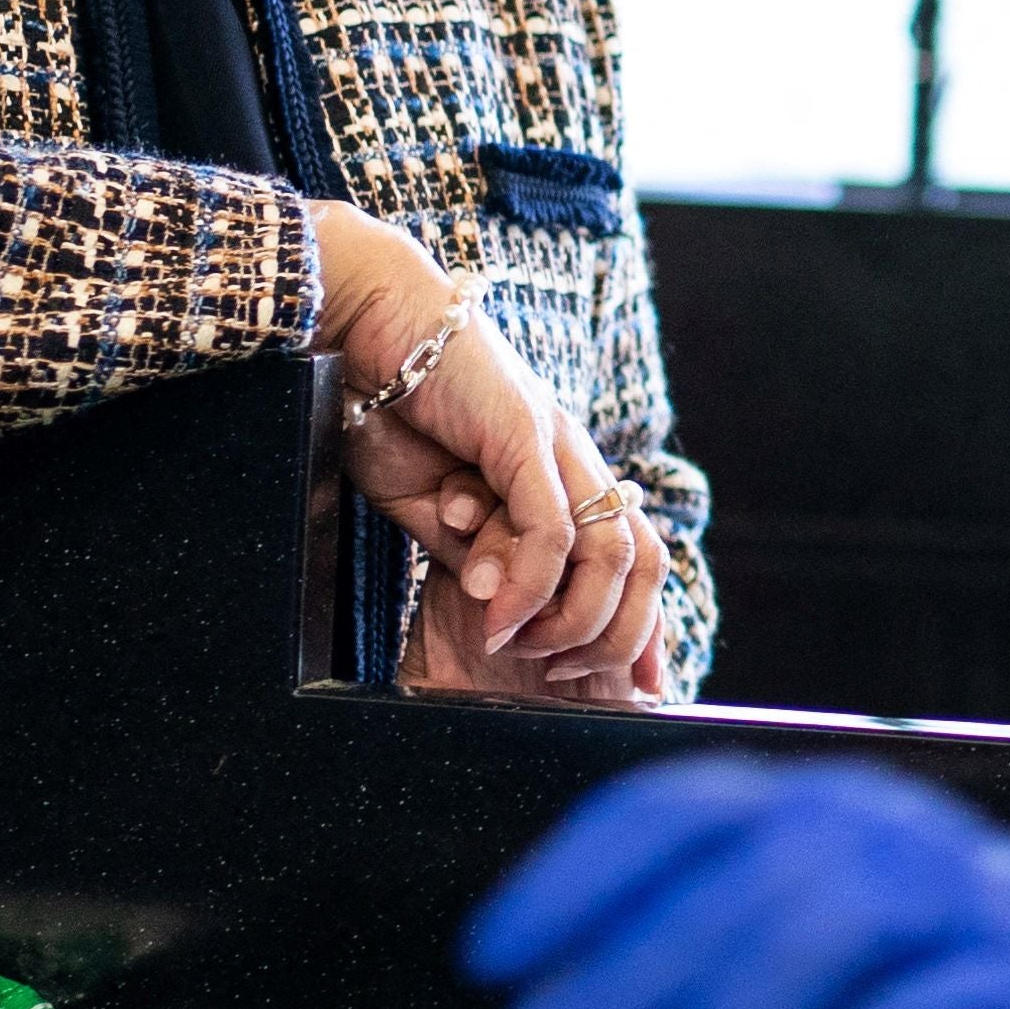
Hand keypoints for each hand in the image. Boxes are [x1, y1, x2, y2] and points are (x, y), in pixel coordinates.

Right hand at [318, 205, 658, 688]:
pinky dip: (531, 584)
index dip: (644, 623)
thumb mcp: (435, 506)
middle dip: (614, 635)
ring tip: (523, 648)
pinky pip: (549, 529)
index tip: (638, 686)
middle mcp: (575, 459)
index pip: (635, 555)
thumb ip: (475, 552)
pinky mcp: (525, 434)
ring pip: (609, 552)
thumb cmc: (392, 408)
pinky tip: (499, 613)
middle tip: (558, 674)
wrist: (365, 323)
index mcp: (562, 474)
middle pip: (642, 562)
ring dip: (572, 617)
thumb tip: (502, 607)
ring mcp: (557, 444)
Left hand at [465, 762, 1009, 1008]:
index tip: (496, 952)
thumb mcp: (815, 991)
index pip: (685, 807)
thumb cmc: (963, 1007)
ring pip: (830, 923)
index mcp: (827, 816)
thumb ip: (695, 1008)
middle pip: (740, 874)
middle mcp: (893, 834)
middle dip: (620, 979)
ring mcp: (972, 902)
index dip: (580, 872)